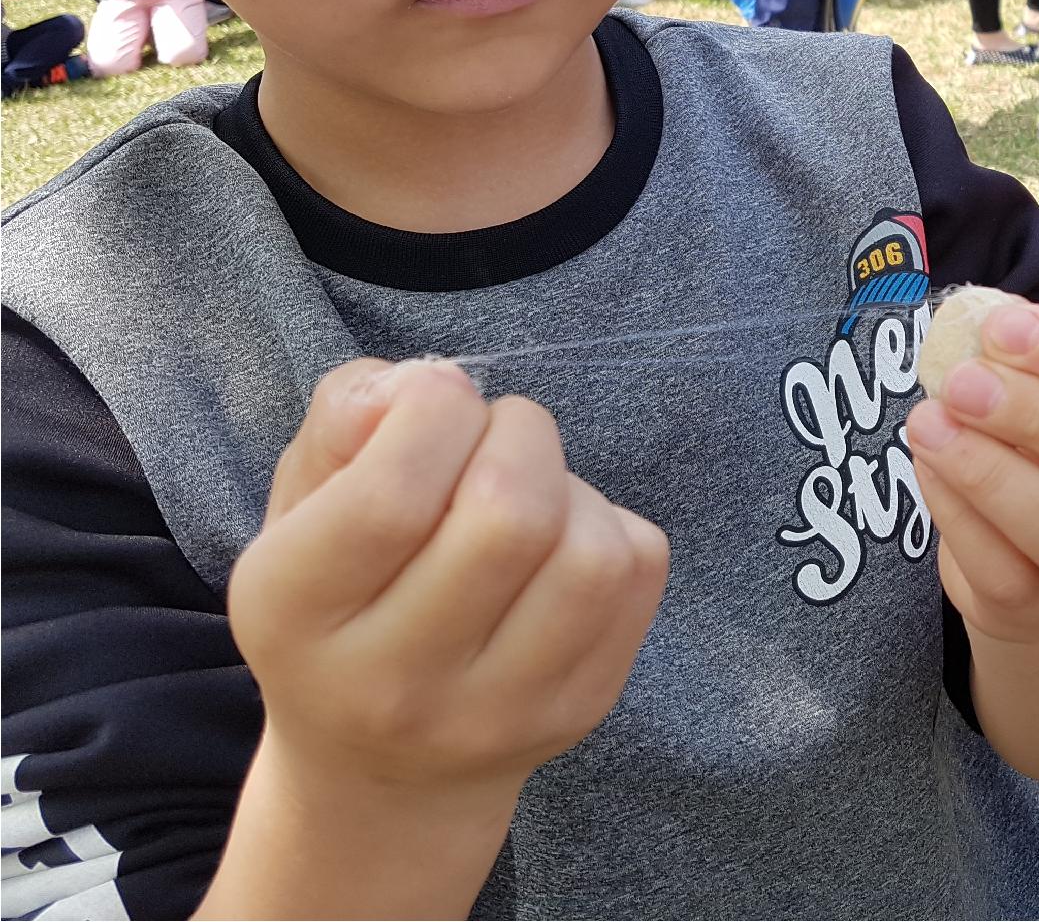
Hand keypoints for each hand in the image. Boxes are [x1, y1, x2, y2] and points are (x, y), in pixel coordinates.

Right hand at [228, 359, 669, 797]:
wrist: (380, 768)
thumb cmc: (341, 596)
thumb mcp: (302, 503)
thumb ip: (345, 418)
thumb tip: (431, 381)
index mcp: (293, 615)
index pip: (389, 498)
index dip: (436, 412)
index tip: (438, 400)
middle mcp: (390, 684)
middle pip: (508, 517)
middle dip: (517, 434)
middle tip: (492, 438)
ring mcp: (495, 711)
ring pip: (589, 552)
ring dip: (570, 486)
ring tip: (529, 492)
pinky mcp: (579, 708)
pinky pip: (636, 570)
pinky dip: (610, 524)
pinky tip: (558, 542)